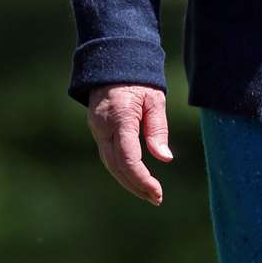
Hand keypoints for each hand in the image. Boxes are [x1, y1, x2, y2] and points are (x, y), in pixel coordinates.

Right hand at [87, 84, 172, 203]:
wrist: (112, 64)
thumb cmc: (137, 80)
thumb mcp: (154, 99)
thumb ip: (158, 129)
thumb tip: (164, 159)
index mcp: (120, 119)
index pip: (128, 159)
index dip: (142, 179)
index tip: (158, 192)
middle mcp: (103, 128)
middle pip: (117, 167)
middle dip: (137, 186)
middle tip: (157, 198)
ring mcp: (97, 130)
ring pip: (111, 164)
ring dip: (129, 182)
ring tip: (150, 194)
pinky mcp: (97, 131)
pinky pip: (108, 156)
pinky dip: (122, 170)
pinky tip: (136, 179)